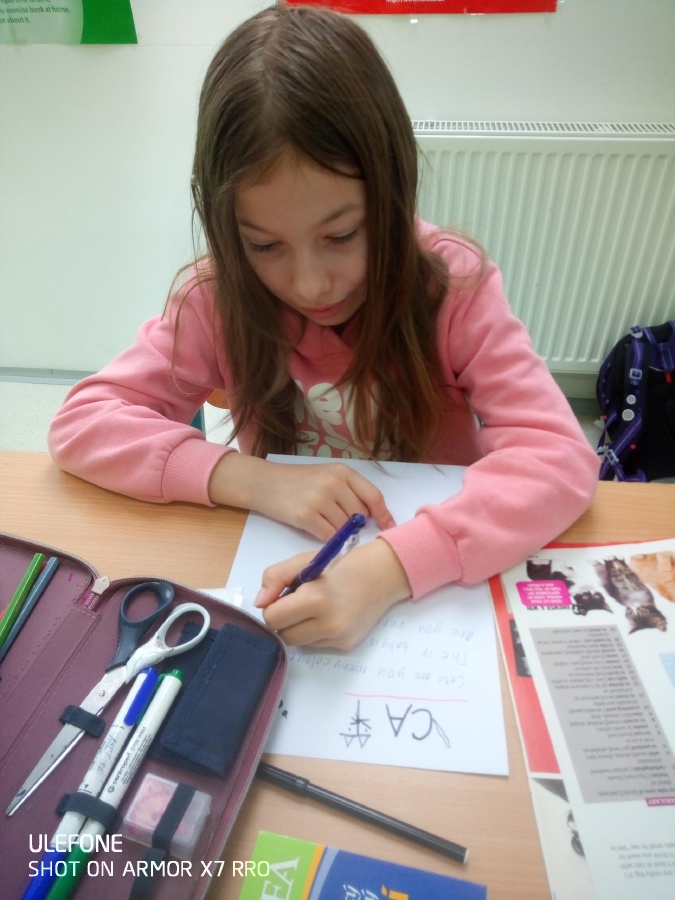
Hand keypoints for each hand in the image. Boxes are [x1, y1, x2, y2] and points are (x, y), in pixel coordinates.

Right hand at [209, 454, 394, 539]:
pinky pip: (329, 536)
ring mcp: (320, 499)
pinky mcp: (306, 516)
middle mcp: (333, 483)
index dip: (384, 515)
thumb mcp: (327, 476)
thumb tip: (371, 517)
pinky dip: (326, 538)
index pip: (373, 496)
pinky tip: (316, 528)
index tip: (389, 527)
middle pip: (360, 515)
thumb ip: (349, 491)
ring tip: (324, 521)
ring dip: (339, 532)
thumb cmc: (298, 482)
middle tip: (339, 522)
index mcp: (342, 472)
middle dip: (354, 524)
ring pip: (345, 528)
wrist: (265, 483)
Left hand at [255, 539, 411, 649]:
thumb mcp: (305, 561)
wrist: (383, 574)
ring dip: (297, 627)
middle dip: (283, 619)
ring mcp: (338, 637)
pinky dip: (314, 632)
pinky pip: (315, 644)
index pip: (272, 618)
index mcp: (315, 598)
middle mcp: (328, 623)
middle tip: (297, 601)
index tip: (283, 595)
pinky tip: (328, 615)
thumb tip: (259, 603)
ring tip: (313, 607)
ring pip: (297, 643)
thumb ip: (276, 577)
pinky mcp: (346, 646)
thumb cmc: (341, 563)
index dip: (272, 606)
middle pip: (282, 635)